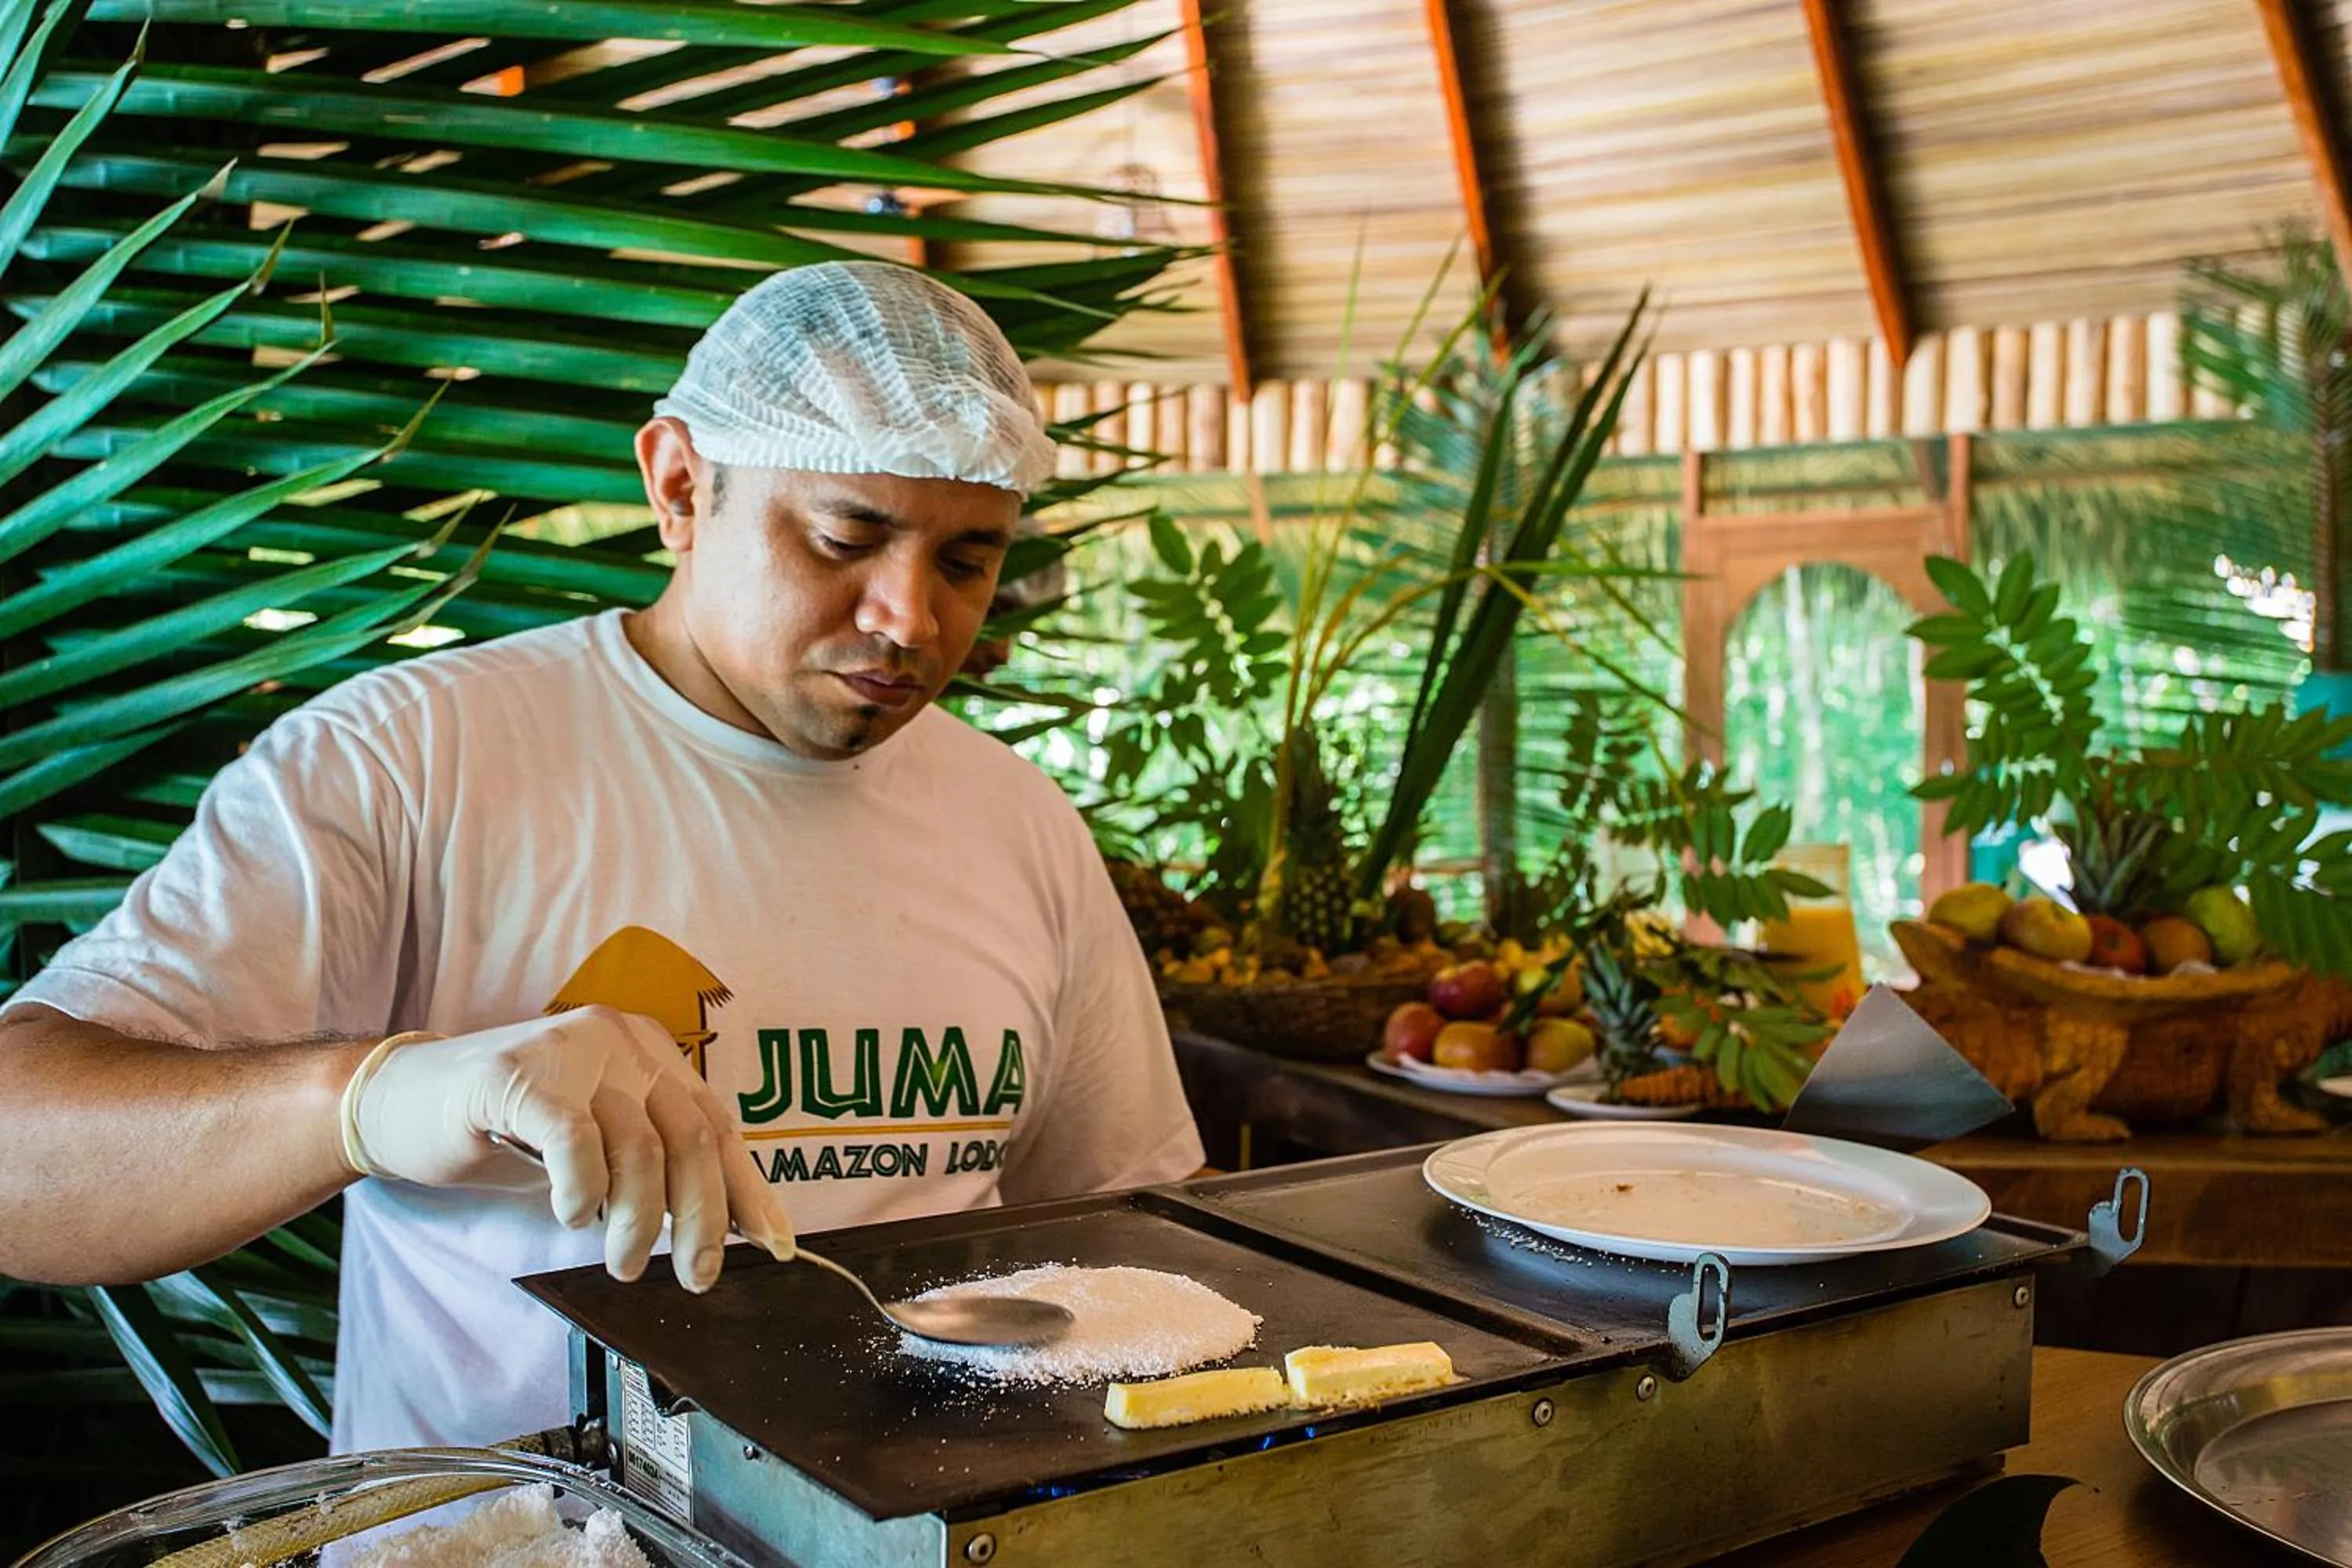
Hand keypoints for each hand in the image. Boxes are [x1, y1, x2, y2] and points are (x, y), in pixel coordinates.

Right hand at [337, 1006, 794, 1289]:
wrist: (401, 1101)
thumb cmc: (506, 1129)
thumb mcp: (598, 1147)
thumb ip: (655, 1168)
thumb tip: (723, 1223)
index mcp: (649, 1051)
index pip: (717, 1124)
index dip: (748, 1189)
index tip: (773, 1246)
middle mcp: (620, 1039)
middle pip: (690, 1135)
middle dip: (702, 1218)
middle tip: (694, 1275)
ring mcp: (570, 1051)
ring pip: (640, 1144)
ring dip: (640, 1221)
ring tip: (621, 1261)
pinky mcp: (517, 1077)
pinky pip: (575, 1141)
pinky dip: (584, 1191)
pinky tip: (574, 1217)